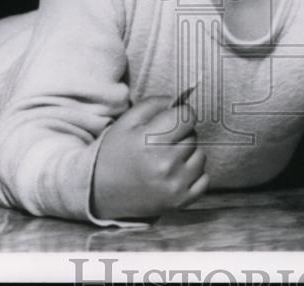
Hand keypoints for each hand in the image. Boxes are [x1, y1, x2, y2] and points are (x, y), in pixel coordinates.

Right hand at [91, 96, 208, 220]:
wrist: (99, 192)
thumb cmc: (115, 152)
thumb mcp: (127, 121)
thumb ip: (155, 104)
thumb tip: (180, 101)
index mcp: (150, 141)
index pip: (187, 116)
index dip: (181, 114)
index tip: (172, 120)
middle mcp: (164, 164)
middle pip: (193, 135)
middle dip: (181, 135)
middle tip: (162, 143)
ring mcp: (174, 185)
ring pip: (200, 156)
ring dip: (188, 155)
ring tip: (166, 159)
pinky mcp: (180, 202)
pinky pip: (204, 178)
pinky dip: (193, 175)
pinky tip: (174, 175)